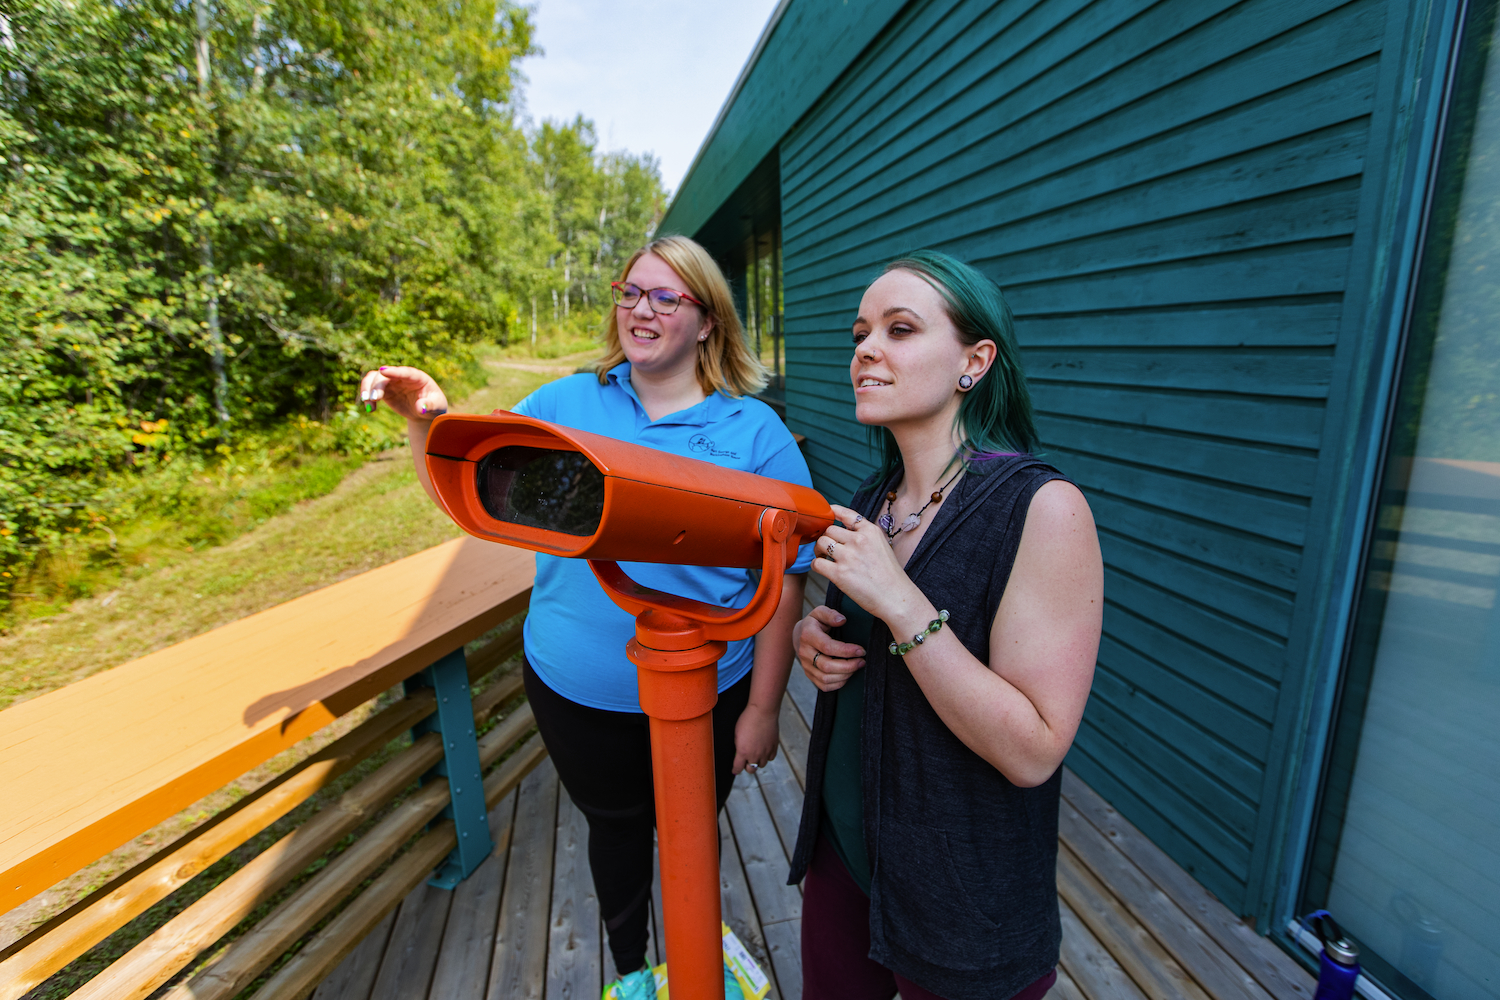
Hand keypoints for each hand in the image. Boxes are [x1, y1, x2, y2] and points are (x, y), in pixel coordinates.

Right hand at [359, 366, 448, 421]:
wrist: (425, 411)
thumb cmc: (434, 405)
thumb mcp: (436, 406)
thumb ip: (429, 405)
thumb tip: (420, 408)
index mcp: (417, 377)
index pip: (405, 372)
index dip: (394, 371)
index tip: (383, 370)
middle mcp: (402, 376)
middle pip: (385, 375)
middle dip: (377, 385)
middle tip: (375, 398)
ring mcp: (392, 382)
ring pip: (374, 378)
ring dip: (367, 388)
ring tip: (367, 401)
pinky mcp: (384, 390)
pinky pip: (371, 388)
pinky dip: (367, 396)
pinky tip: (370, 408)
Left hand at [733, 702, 778, 775]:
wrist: (763, 712)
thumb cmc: (747, 719)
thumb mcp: (736, 734)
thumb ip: (738, 746)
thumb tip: (739, 752)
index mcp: (743, 752)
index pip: (738, 768)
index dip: (735, 770)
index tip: (735, 770)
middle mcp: (755, 755)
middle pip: (751, 770)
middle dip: (747, 767)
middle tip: (745, 762)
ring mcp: (765, 752)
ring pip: (761, 765)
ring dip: (758, 762)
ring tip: (756, 755)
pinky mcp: (773, 747)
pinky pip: (771, 758)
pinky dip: (767, 756)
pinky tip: (765, 751)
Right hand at [793, 605, 866, 691]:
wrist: (799, 635)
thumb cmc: (815, 623)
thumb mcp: (820, 612)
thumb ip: (830, 614)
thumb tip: (842, 620)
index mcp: (808, 635)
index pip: (828, 647)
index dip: (847, 651)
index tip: (861, 650)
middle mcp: (804, 652)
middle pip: (827, 666)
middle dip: (849, 666)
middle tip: (862, 661)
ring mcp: (806, 666)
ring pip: (826, 678)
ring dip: (845, 675)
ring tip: (857, 667)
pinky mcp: (809, 675)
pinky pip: (824, 686)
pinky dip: (838, 683)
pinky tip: (848, 674)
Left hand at [814, 504, 921, 624]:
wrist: (895, 597)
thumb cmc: (890, 576)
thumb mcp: (882, 546)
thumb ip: (865, 536)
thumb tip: (845, 532)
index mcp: (870, 531)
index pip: (847, 514)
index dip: (833, 512)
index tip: (827, 514)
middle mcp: (859, 540)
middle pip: (829, 530)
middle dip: (825, 537)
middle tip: (826, 547)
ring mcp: (848, 556)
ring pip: (821, 543)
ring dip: (818, 550)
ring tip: (823, 557)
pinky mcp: (839, 574)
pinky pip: (816, 563)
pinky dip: (816, 565)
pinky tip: (823, 569)